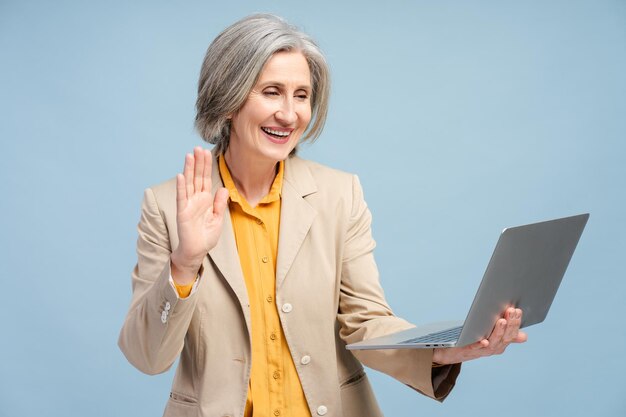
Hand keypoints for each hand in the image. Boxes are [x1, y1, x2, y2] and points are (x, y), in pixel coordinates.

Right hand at [170, 147, 228, 283]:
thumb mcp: (218, 219)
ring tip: (189, 155)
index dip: (206, 166)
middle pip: (197, 177)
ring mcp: (188, 204)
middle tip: (198, 147)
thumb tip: (223, 189)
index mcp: (205, 200)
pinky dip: (181, 186)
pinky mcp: (183, 212)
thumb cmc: (206, 236)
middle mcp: (196, 199)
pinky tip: (181, 175)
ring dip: (189, 169)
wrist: (197, 250)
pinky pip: (182, 197)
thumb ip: (219, 203)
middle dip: (198, 163)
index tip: (206, 152)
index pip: (206, 179)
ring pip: (189, 183)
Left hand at [432, 308, 527, 364]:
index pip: (511, 334)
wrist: (450, 353)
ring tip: (501, 320)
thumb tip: (524, 336)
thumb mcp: (490, 337)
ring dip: (498, 332)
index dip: (515, 323)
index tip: (517, 309)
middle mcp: (492, 349)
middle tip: (511, 310)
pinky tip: (484, 340)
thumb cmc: (472, 341)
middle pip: (504, 338)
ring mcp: (480, 351)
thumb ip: (505, 335)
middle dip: (510, 324)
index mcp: (499, 344)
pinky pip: (474, 349)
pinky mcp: (466, 351)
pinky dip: (480, 345)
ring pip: (492, 343)